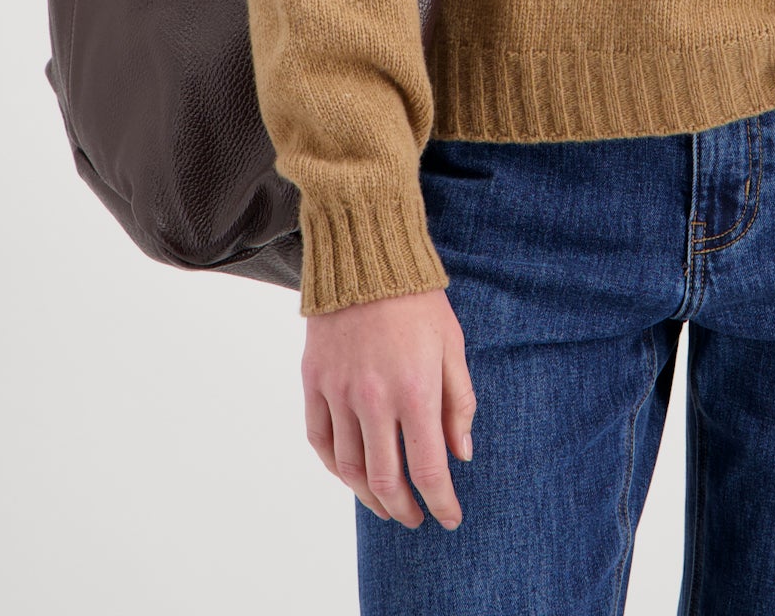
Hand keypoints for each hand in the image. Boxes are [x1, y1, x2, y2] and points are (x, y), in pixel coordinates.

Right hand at [302, 287, 476, 530]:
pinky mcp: (314, 381)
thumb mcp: (453, 345)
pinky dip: (334, 467)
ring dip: (369, 496)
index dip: (441, 502)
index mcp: (416, 391)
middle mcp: (374, 399)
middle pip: (385, 480)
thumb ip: (459, 403)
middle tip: (415, 518)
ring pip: (349, 468)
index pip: (428, 469)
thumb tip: (460, 454)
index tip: (449, 518)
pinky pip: (320, 440)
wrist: (366, 256)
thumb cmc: (417, 300)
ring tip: (386, 503)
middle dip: (403, 509)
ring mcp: (339, 392)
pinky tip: (350, 474)